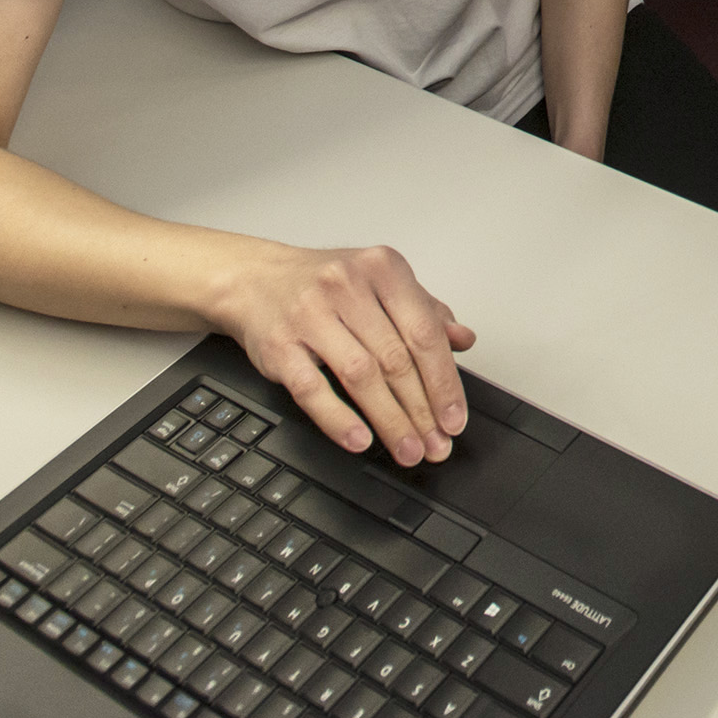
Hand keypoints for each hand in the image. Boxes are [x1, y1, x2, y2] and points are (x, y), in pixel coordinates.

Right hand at [215, 239, 477, 465]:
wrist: (253, 279)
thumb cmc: (323, 285)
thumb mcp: (379, 283)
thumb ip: (424, 310)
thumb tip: (463, 340)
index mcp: (382, 268)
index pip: (424, 331)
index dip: (444, 381)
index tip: (454, 418)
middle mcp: (347, 286)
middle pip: (396, 359)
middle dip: (422, 410)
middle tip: (436, 445)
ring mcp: (310, 315)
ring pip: (361, 376)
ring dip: (390, 421)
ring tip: (408, 449)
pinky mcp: (279, 345)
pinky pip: (312, 389)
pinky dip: (339, 418)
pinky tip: (360, 439)